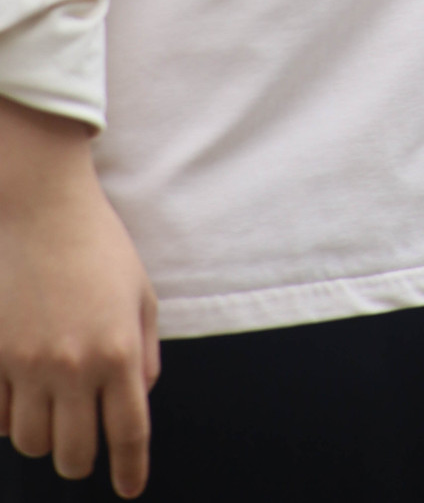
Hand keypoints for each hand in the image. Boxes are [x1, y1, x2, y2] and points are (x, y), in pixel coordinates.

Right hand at [0, 98, 158, 496]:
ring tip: (55, 417)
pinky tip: (23, 398)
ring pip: (33, 443)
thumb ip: (145, 352)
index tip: (130, 488)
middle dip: (83, 460)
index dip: (130, 469)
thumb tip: (139, 397)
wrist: (46, 212)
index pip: (129, 433)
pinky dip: (12, 419)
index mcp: (119, 352)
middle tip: (86, 446)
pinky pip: (0, 418)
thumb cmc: (101, 248)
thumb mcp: (141, 295)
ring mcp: (30, 364)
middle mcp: (76, 366)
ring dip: (46, 440)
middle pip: (75, 453)